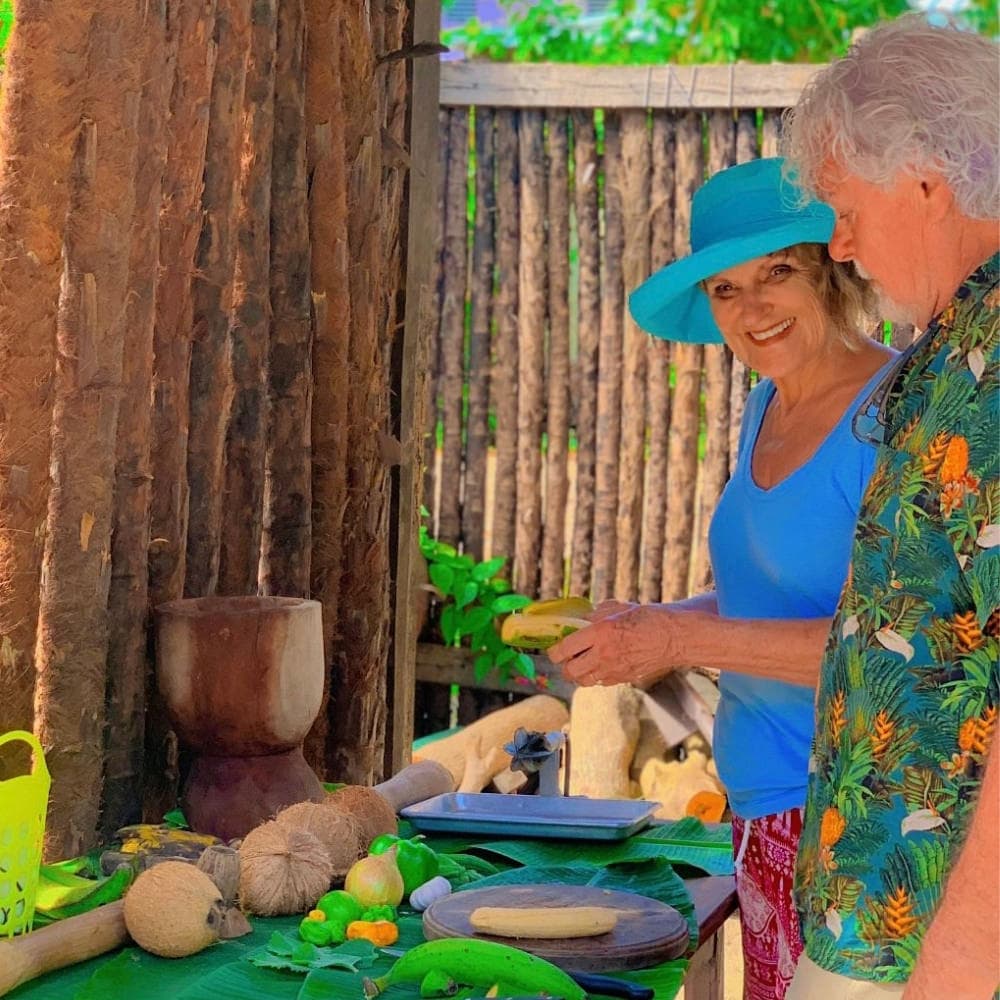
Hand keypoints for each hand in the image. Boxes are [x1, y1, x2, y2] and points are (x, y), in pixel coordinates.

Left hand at [548, 603, 682, 688]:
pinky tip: (602, 664)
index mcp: (600, 632)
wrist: (674, 637)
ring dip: (579, 672)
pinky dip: (596, 676)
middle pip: (570, 671)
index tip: (555, 648)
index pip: (564, 649)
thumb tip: (580, 620)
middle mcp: (603, 654)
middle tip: (568, 656)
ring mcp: (614, 670)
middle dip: (565, 665)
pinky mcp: (623, 679)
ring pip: (583, 680)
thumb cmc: (648, 618)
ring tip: (583, 662)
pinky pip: (600, 682)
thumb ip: (595, 615)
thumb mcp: (617, 608)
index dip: (555, 651)